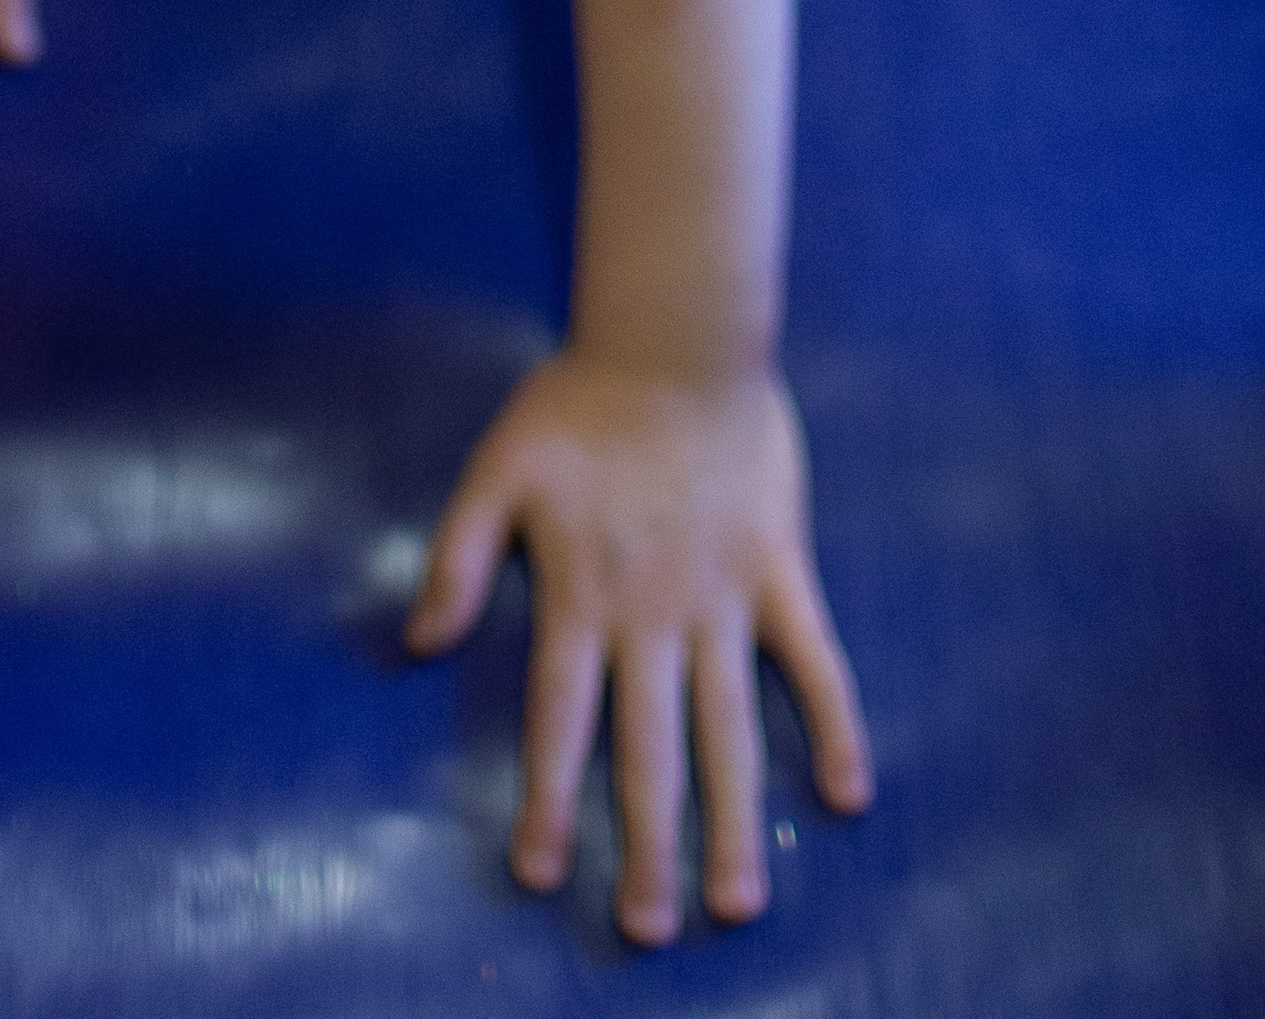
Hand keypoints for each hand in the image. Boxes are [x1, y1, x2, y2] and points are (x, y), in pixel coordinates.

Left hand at [405, 353, 869, 946]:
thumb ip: (456, 554)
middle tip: (647, 927)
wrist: (678, 337)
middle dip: (646, 843)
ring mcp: (723, 597)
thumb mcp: (497, 468)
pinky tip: (846, 794)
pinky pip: (813, 660)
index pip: (561, 717)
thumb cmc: (579, 402)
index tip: (539, 873)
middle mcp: (654, 612)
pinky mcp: (779, 571)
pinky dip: (835, 724)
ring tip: (737, 902)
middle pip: (650, 747)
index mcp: (582, 592)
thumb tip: (418, 640)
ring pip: (731, 726)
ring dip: (734, 817)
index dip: (548, 796)